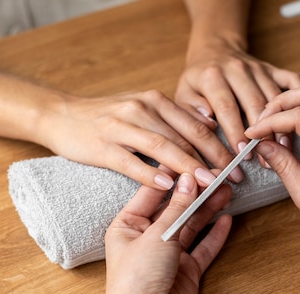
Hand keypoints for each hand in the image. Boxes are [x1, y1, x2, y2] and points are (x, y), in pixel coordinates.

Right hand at [36, 90, 243, 188]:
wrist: (61, 115)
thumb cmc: (107, 117)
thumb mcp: (143, 108)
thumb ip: (173, 117)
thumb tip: (209, 125)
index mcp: (155, 101)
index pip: (195, 124)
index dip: (220, 145)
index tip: (238, 163)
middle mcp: (141, 109)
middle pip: (184, 136)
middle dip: (212, 158)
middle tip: (232, 178)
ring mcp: (120, 127)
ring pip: (162, 147)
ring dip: (187, 167)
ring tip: (208, 184)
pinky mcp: (102, 146)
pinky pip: (130, 162)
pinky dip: (150, 175)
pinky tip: (167, 187)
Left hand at [104, 172, 232, 293]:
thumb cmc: (136, 278)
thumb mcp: (156, 235)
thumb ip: (176, 209)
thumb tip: (188, 180)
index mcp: (128, 225)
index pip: (153, 192)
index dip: (175, 177)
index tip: (195, 162)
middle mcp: (147, 237)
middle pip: (176, 208)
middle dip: (197, 193)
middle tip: (218, 175)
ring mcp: (168, 254)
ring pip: (192, 225)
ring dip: (209, 209)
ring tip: (227, 190)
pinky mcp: (186, 270)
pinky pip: (203, 247)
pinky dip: (215, 234)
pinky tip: (227, 218)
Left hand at [175, 37, 299, 156]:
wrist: (215, 49)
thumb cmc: (198, 79)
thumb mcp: (183, 93)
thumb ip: (191, 109)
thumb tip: (208, 122)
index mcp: (213, 76)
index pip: (226, 106)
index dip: (235, 131)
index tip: (242, 152)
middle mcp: (238, 69)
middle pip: (255, 103)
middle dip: (262, 132)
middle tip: (265, 158)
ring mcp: (258, 69)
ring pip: (275, 97)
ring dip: (281, 124)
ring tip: (284, 149)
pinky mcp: (273, 69)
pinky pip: (292, 82)